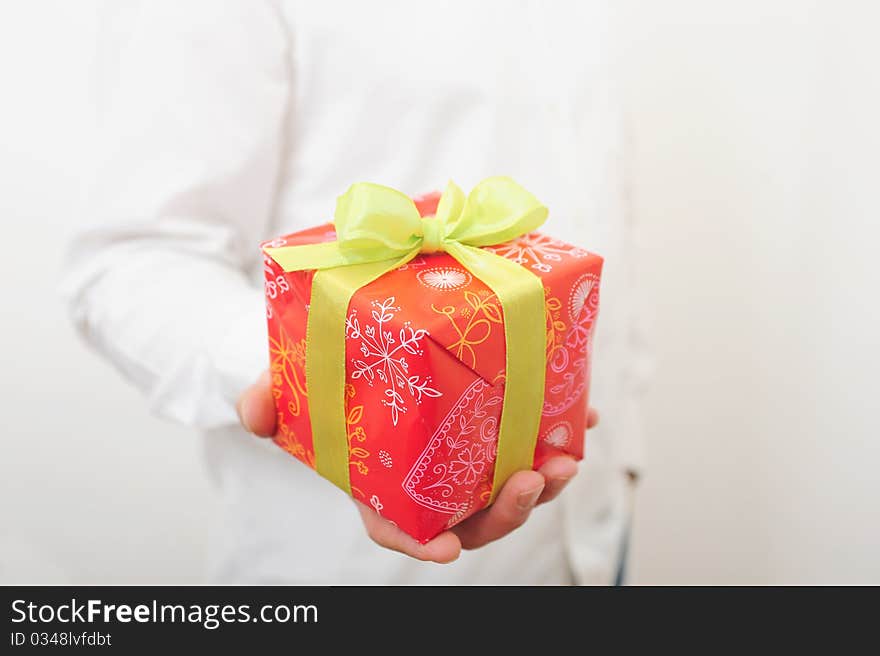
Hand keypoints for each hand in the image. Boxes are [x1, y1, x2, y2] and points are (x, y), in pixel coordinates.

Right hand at [237, 370, 598, 563]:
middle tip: (528, 481)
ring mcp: (466, 456)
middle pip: (472, 517)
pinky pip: (530, 440)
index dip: (419, 543)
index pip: (397, 527)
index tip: (444, 547)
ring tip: (564, 457)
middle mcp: (430, 479)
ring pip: (509, 487)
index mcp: (382, 484)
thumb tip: (254, 415)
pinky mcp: (493, 426)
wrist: (358, 348)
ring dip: (543, 481)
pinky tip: (584, 414)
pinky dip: (560, 431)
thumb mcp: (293, 387)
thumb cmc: (327, 381)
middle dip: (506, 511)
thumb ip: (271, 400)